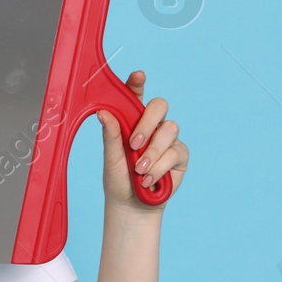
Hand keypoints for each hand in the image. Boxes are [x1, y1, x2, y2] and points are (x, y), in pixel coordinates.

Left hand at [98, 70, 186, 210]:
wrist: (132, 205)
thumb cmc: (118, 179)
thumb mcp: (110, 157)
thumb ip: (110, 135)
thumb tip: (102, 112)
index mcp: (131, 120)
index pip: (135, 97)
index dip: (137, 84)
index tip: (137, 76)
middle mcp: (152, 125)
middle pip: (159, 106)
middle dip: (147, 123)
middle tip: (134, 143)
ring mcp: (168, 139)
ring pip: (169, 129)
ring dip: (152, 152)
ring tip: (139, 171)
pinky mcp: (180, 155)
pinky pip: (175, 152)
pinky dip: (159, 167)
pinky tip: (148, 180)